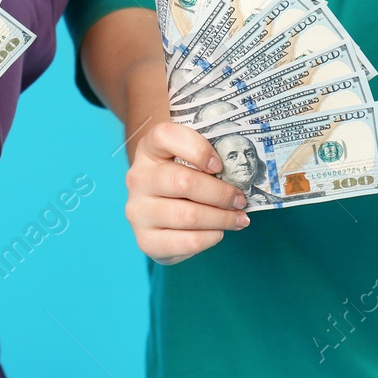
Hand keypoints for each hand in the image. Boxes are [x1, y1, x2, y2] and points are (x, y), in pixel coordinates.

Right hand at [125, 121, 249, 265]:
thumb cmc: (180, 180)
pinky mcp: (145, 240)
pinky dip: (211, 238)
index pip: (165, 135)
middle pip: (183, 182)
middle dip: (220, 193)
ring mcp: (138, 211)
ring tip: (238, 218)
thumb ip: (205, 157)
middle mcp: (138, 178)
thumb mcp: (187, 160)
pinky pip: (187, 241)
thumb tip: (239, 173)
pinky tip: (218, 232)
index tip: (219, 165)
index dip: (197, 149)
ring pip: (187, 215)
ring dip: (221, 218)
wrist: (157, 215)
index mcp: (148, 149)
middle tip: (240, 200)